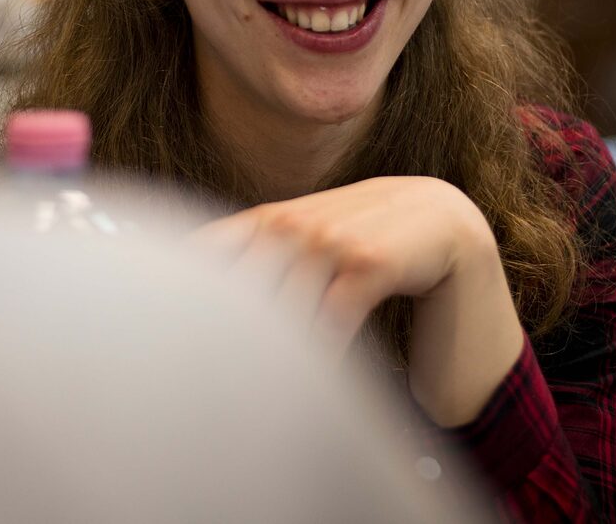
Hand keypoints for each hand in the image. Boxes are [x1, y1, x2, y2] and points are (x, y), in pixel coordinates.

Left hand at [193, 176, 523, 425]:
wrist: (448, 222)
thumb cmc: (375, 241)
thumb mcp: (319, 237)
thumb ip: (268, 255)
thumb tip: (203, 290)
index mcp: (271, 219)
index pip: (207, 255)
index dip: (181, 297)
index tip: (166, 342)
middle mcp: (293, 223)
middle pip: (238, 289)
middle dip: (224, 339)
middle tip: (208, 384)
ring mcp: (330, 239)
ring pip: (282, 310)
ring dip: (273, 357)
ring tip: (258, 395)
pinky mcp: (369, 262)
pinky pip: (331, 318)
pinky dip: (320, 353)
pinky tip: (314, 384)